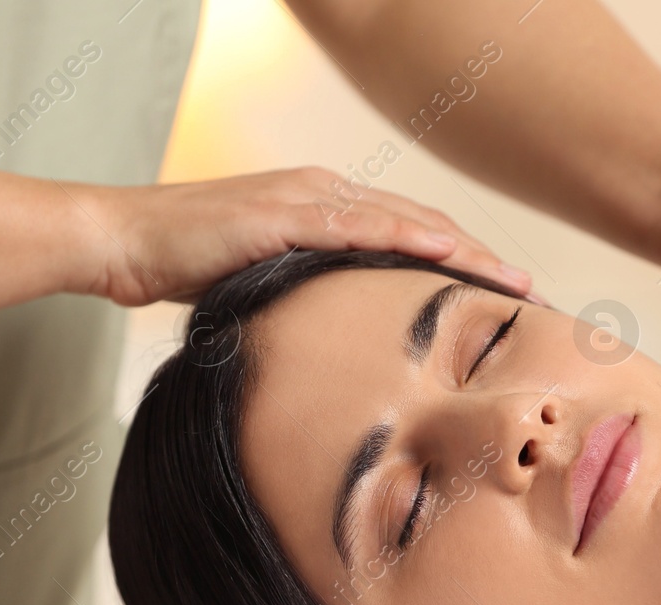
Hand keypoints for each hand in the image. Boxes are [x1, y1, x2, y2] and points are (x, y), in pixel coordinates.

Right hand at [78, 167, 537, 306]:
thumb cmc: (188, 268)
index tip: (506, 302)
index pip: (413, 240)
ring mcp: (308, 199)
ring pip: (405, 224)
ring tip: (510, 283)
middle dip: (482, 262)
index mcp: (329, 212)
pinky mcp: (283, 214)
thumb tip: (344, 353)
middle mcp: (328, 195)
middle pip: (425, 229)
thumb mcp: (266, 291)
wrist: (126, 240)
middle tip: (533, 297)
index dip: (464, 269)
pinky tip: (443, 256)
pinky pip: (354, 225)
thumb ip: (310, 305)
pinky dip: (403, 239)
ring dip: (463, 253)